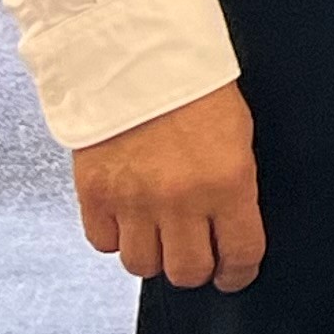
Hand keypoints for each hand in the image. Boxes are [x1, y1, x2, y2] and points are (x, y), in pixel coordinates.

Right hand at [74, 83, 264, 291]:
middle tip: (196, 255)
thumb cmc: (197, 89)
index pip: (239, 254)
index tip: (234, 276)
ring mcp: (133, 201)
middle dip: (196, 269)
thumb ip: (233, 186)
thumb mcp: (237, 135)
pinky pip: (104, 243)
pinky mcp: (94, 195)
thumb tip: (231, 227)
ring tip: (160, 235)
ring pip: (142, 266)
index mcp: (228, 183)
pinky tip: (128, 218)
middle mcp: (180, 201)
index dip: (238, 274)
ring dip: (153, 256)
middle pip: (187, 272)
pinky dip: (116, 237)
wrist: (139, 57)